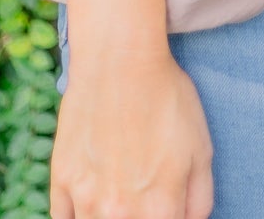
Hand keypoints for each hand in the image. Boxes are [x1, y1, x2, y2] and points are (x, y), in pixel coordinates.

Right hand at [51, 47, 214, 218]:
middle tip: (137, 198)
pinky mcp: (62, 181)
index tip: (162, 208)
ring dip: (105, 218)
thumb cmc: (166, 98)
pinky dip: (77, 216)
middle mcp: (121, 214)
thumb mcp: (201, 148)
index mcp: (161, 210)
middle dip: (136, 217)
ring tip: (116, 200)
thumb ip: (199, 200)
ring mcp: (87, 200)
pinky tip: (90, 200)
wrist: (121, 60)